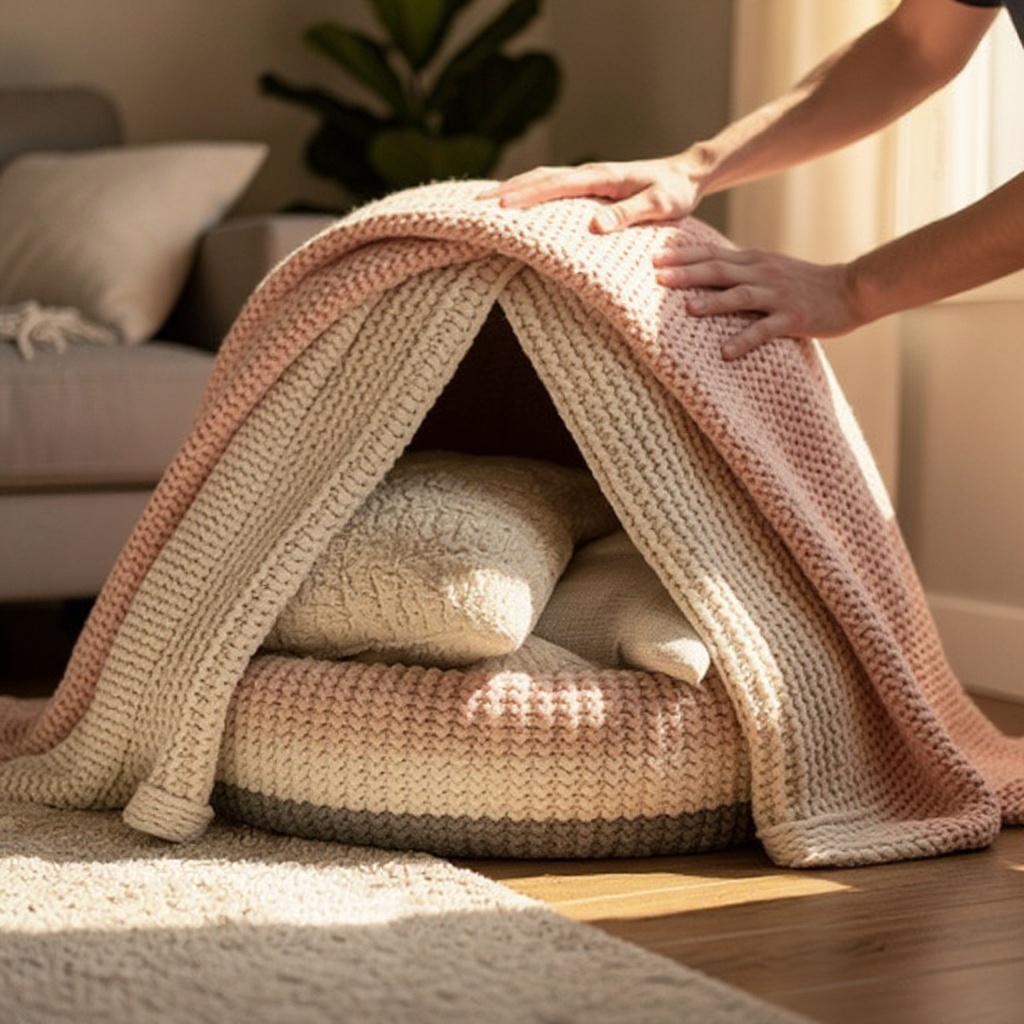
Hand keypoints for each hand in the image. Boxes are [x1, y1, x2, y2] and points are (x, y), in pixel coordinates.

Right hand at [478, 155, 707, 232]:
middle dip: (506, 190)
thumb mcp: (658, 207)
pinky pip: (552, 186)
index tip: (498, 207)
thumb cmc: (675, 193)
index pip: (554, 185)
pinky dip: (529, 190)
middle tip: (475, 205)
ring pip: (541, 179)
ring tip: (484, 202)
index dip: (525, 195)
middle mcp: (589, 173)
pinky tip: (516, 203)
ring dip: (512, 188)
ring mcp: (587, 177)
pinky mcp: (589, 184)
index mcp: (600, 177)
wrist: (688, 174)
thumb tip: (594, 227)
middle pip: (538, 178)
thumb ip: (628, 214)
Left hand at [653, 241, 861, 359]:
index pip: (712, 253)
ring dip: (712, 302)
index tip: (655, 257)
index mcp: (754, 260)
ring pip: (739, 296)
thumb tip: (704, 270)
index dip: (683, 254)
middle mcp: (762, 273)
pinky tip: (725, 352)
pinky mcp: (793, 317)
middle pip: (718, 270)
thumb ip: (740, 269)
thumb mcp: (769, 268)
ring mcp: (777, 295)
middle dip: (687, 272)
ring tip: (687, 309)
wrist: (851, 289)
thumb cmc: (805, 283)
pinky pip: (764, 330)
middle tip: (658, 276)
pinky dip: (743, 341)